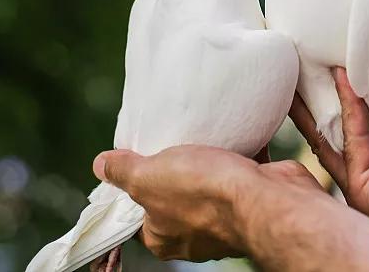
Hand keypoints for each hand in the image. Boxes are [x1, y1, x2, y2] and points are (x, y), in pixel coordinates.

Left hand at [92, 145, 320, 261]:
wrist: (267, 198)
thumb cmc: (205, 193)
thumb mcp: (148, 177)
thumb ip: (123, 172)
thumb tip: (101, 165)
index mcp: (162, 236)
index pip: (136, 214)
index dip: (131, 187)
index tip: (133, 159)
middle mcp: (192, 233)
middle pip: (172, 196)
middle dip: (171, 169)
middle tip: (166, 140)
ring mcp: (224, 217)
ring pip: (207, 184)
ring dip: (206, 161)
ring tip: (198, 134)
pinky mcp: (250, 198)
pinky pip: (238, 172)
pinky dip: (236, 153)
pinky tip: (231, 132)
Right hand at [289, 67, 368, 269]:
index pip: (365, 121)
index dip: (352, 93)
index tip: (338, 62)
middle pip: (339, 128)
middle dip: (320, 97)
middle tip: (304, 62)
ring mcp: (365, 181)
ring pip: (333, 136)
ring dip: (319, 101)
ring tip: (304, 66)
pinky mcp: (363, 190)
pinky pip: (353, 143)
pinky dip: (350, 110)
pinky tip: (345, 80)